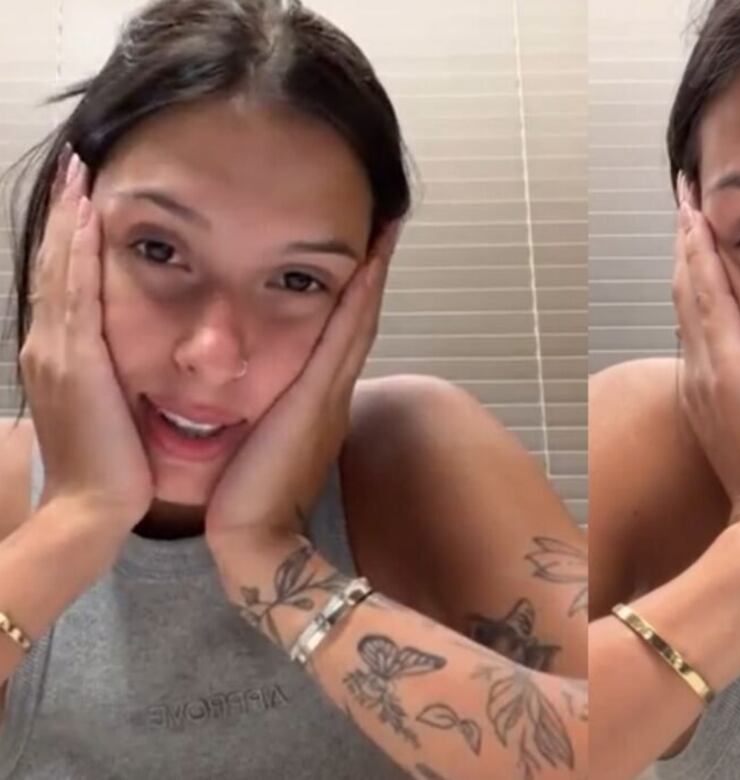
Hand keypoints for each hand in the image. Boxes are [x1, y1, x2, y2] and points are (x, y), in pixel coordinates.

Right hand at [19, 149, 152, 529]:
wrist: (95, 507)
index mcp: (59, 355)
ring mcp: (56, 352)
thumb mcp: (108, 407)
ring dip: (69, 219)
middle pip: (52, 263)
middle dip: (64, 213)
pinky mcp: (75, 362)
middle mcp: (48, 345)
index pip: (62, 280)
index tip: (84, 194)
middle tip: (78, 165)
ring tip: (81, 174)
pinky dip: (78, 253)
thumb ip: (110, 373)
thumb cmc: (113, 465)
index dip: (68, 236)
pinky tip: (90, 219)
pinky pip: (76, 294)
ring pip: (59, 269)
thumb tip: (124, 353)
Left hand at [203, 224, 397, 563]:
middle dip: (372, 274)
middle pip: (359, 321)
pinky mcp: (318, 399)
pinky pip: (343, 337)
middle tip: (385, 228)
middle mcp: (332, 393)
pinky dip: (357, 299)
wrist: (254, 541)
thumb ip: (267, 421)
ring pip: (357, 322)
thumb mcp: (260, 449)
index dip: (355, 295)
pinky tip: (366, 265)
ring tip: (382, 234)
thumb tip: (257, 398)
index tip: (363, 255)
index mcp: (318, 403)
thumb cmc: (247, 501)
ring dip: (371, 276)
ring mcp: (331, 395)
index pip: (341, 336)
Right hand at [673, 175, 739, 535]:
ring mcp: (709, 370)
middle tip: (687, 201)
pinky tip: (699, 215)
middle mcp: (703, 376)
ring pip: (692, 287)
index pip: (707, 321)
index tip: (705, 242)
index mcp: (718, 394)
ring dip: (689, 238)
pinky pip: (707, 293)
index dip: (702, 279)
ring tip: (688, 196)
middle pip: (689, 296)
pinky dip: (699, 252)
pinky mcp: (729, 367)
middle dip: (688, 248)